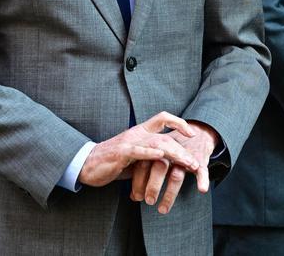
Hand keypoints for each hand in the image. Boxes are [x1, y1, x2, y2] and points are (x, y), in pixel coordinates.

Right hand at [78, 112, 198, 187]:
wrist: (87, 165)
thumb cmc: (112, 162)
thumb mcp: (135, 158)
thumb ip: (150, 156)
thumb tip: (168, 161)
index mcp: (140, 131)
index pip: (163, 118)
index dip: (179, 122)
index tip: (192, 133)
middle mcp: (137, 133)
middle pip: (165, 135)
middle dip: (183, 149)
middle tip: (195, 162)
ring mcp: (129, 142)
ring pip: (157, 144)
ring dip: (175, 154)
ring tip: (187, 164)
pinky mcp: (121, 153)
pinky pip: (139, 152)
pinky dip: (151, 153)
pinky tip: (162, 157)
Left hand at [130, 121, 218, 214]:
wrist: (197, 135)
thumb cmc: (171, 152)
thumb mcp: (157, 159)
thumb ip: (144, 175)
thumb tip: (133, 197)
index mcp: (156, 150)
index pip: (144, 164)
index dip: (138, 182)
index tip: (136, 197)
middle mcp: (169, 153)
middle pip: (159, 168)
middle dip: (152, 186)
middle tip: (148, 201)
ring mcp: (184, 157)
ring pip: (177, 175)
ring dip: (169, 193)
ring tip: (162, 209)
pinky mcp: (199, 160)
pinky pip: (202, 170)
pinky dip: (203, 179)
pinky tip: (202, 189)